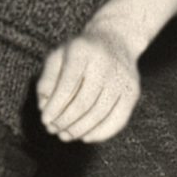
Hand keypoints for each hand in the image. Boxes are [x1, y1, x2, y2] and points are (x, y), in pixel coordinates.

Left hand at [37, 27, 139, 142]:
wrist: (115, 39)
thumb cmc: (80, 52)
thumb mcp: (58, 57)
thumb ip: (47, 80)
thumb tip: (44, 107)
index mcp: (82, 51)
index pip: (67, 85)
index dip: (55, 106)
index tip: (44, 120)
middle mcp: (105, 63)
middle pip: (84, 102)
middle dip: (65, 121)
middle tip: (53, 130)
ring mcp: (122, 78)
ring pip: (100, 114)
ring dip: (80, 130)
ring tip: (65, 135)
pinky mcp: (132, 92)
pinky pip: (117, 120)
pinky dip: (100, 133)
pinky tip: (85, 136)